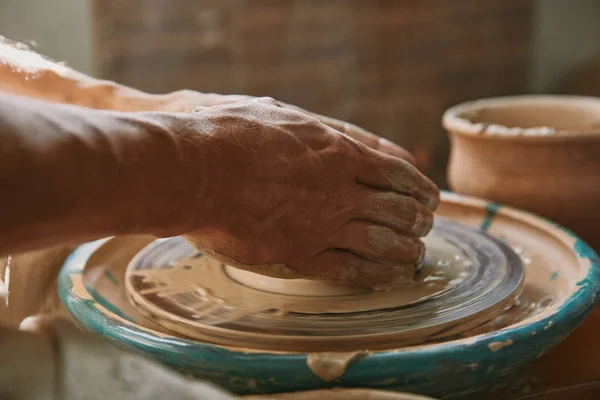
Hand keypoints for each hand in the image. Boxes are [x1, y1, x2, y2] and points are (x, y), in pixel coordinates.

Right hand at [171, 98, 438, 284]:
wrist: (195, 168)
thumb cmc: (233, 132)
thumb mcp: (287, 114)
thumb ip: (328, 131)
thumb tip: (365, 144)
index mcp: (340, 153)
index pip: (400, 173)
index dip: (421, 188)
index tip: (429, 197)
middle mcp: (340, 191)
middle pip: (401, 211)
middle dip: (419, 220)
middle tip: (424, 226)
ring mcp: (322, 225)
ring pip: (384, 243)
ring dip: (406, 250)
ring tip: (414, 255)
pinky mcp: (299, 254)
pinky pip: (351, 271)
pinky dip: (377, 274)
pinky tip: (389, 277)